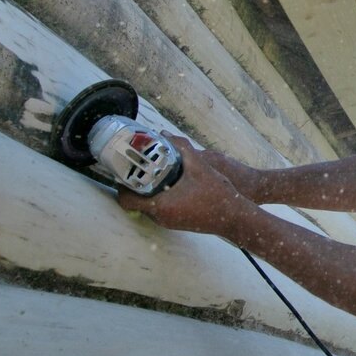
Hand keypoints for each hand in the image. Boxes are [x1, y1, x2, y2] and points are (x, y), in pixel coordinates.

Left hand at [116, 133, 245, 234]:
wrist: (235, 217)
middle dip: (134, 184)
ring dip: (146, 190)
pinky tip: (168, 183)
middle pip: (135, 202)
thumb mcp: (200, 166)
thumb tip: (164, 133)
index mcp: (162, 205)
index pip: (126, 200)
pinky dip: (157, 196)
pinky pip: (158, 209)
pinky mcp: (176, 222)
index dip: (121, 185)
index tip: (124, 171)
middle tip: (135, 167)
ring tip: (151, 172)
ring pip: (147, 205)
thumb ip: (180, 148)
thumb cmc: (218, 194)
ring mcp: (168, 222)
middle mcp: (161, 217)